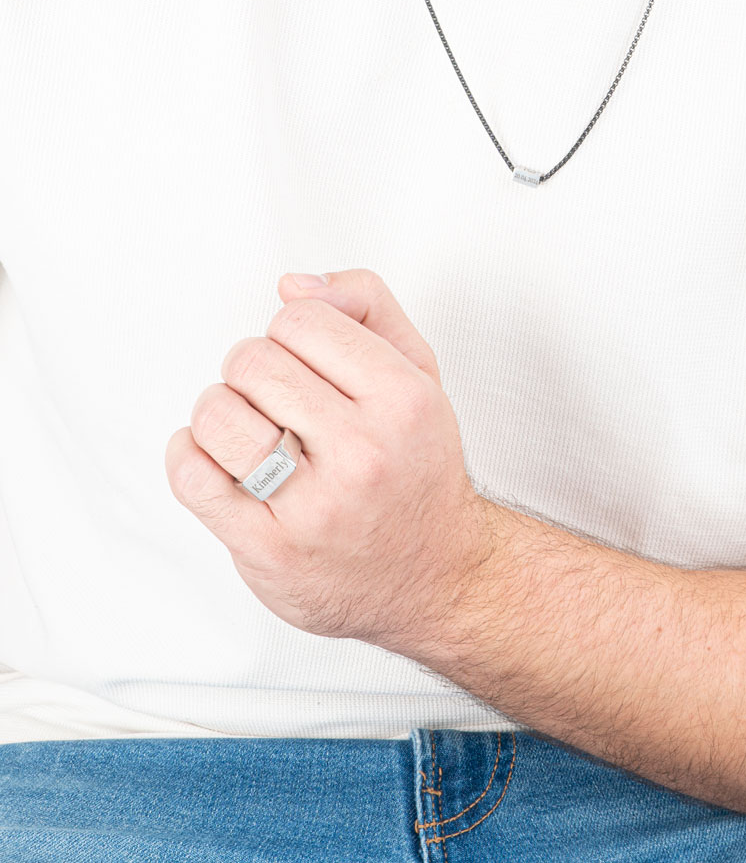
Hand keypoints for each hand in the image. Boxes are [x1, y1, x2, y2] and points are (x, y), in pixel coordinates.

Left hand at [164, 268, 495, 650]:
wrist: (437, 576)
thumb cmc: (418, 473)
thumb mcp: (421, 375)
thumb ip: (369, 307)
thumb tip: (293, 285)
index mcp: (404, 401)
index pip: (300, 320)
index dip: (291, 335)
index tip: (304, 364)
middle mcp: (365, 453)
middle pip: (252, 361)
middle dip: (254, 373)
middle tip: (278, 402)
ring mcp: (315, 507)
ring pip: (217, 413)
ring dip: (222, 415)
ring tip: (251, 433)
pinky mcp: (270, 551)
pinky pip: (192, 475)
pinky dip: (191, 455)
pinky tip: (223, 463)